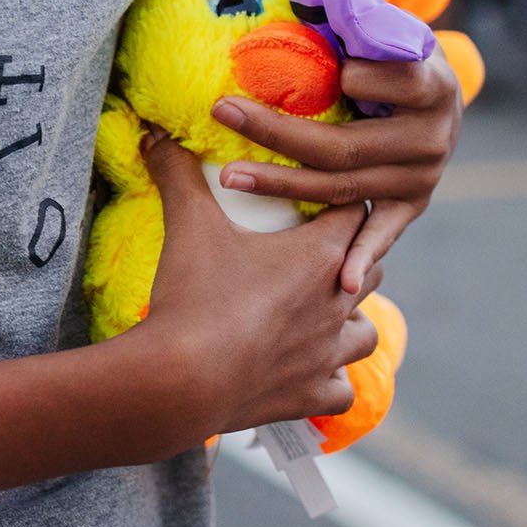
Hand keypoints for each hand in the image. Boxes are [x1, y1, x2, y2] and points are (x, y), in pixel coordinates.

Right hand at [134, 131, 379, 439]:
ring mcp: (327, 354)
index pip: (355, 213)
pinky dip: (331, 378)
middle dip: (350, 254)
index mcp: (321, 256)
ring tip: (324, 312)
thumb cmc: (195, 295)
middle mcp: (337, 304)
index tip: (319, 197)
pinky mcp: (310, 394)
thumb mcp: (188, 222)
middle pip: (370, 267)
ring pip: (366, 332)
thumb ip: (177, 172)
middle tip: (317, 248)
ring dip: (351, 319)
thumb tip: (157, 132)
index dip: (339, 201)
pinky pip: (341, 388)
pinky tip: (312, 371)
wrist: (182, 379)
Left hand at [208, 48, 461, 296]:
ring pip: (344, 189)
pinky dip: (363, 260)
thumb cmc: (391, 49)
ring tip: (230, 179)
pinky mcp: (410, 207)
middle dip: (279, 132)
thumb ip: (352, 15)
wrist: (434, 93)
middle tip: (224, 114)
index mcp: (432, 85)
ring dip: (285, 186)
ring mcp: (421, 178)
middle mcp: (432, 138)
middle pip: (346, 145)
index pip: (398, 79)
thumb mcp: (383, 23)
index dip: (363, 75)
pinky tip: (343, 286)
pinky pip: (380, 236)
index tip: (329, 69)